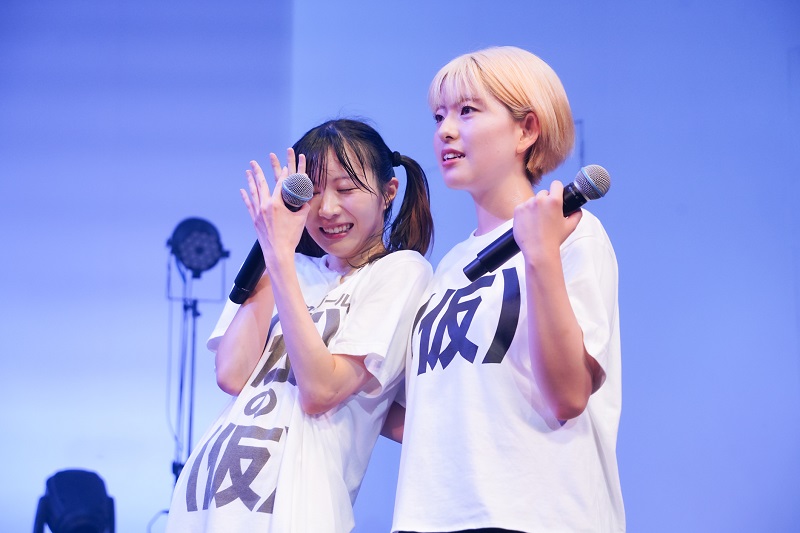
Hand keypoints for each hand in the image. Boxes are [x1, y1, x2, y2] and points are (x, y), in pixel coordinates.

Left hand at [240, 148, 308, 268]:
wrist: (278, 252)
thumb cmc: (290, 237)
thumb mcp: (300, 221)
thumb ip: (303, 209)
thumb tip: (307, 202)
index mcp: (277, 204)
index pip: (280, 185)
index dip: (283, 175)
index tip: (283, 166)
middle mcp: (265, 206)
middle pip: (261, 184)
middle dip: (258, 172)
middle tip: (254, 162)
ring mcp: (258, 212)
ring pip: (253, 193)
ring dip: (250, 181)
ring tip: (248, 171)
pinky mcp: (254, 219)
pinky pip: (249, 204)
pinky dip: (246, 197)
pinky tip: (243, 190)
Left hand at [513, 180, 581, 265]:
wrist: (538, 251)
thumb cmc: (554, 239)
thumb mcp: (570, 226)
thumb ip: (576, 214)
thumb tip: (577, 209)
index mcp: (554, 201)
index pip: (556, 184)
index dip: (557, 189)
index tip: (556, 194)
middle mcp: (540, 200)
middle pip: (543, 193)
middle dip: (545, 201)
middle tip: (546, 214)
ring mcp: (527, 204)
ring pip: (532, 200)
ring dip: (535, 207)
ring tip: (537, 221)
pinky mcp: (517, 210)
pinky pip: (522, 207)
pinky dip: (525, 213)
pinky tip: (529, 223)